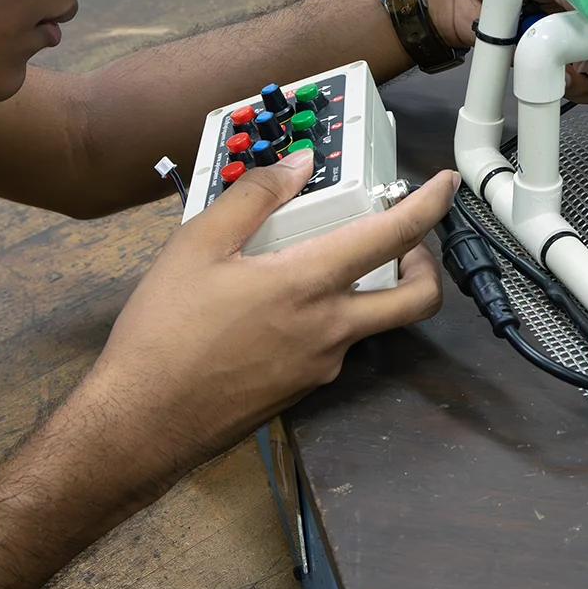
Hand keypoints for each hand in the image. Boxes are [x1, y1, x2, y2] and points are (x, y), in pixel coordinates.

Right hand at [61, 153, 458, 502]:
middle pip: (417, 300)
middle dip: (426, 263)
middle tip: (403, 239)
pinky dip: (329, 317)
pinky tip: (282, 303)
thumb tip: (295, 167)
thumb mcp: (197, 245)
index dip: (430, 206)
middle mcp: (329, 330)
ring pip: (374, 323)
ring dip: (372, 289)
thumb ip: (253, 197)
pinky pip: (335, 346)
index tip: (445, 185)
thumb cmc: (164, 335)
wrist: (142, 422)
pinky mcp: (302, 389)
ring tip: (324, 260)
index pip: (392, 237)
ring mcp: (321, 366)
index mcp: (308, 285)